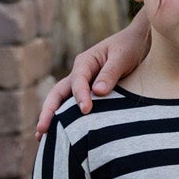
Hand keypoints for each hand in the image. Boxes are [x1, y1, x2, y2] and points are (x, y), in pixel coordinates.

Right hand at [36, 10, 150, 134]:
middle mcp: (78, 74)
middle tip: (42, 129)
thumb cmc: (129, 47)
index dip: (80, 96)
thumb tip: (98, 92)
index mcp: (85, 62)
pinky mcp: (88, 93)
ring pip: (61, 101)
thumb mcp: (122, 57)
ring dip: (50, 117)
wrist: (137, 42)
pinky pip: (72, 106)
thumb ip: (110, 73)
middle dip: (48, 111)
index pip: (78, 81)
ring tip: (40, 137)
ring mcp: (81, 84)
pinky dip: (64, 119)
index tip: (85, 110)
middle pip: (58, 93)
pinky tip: (60, 135)